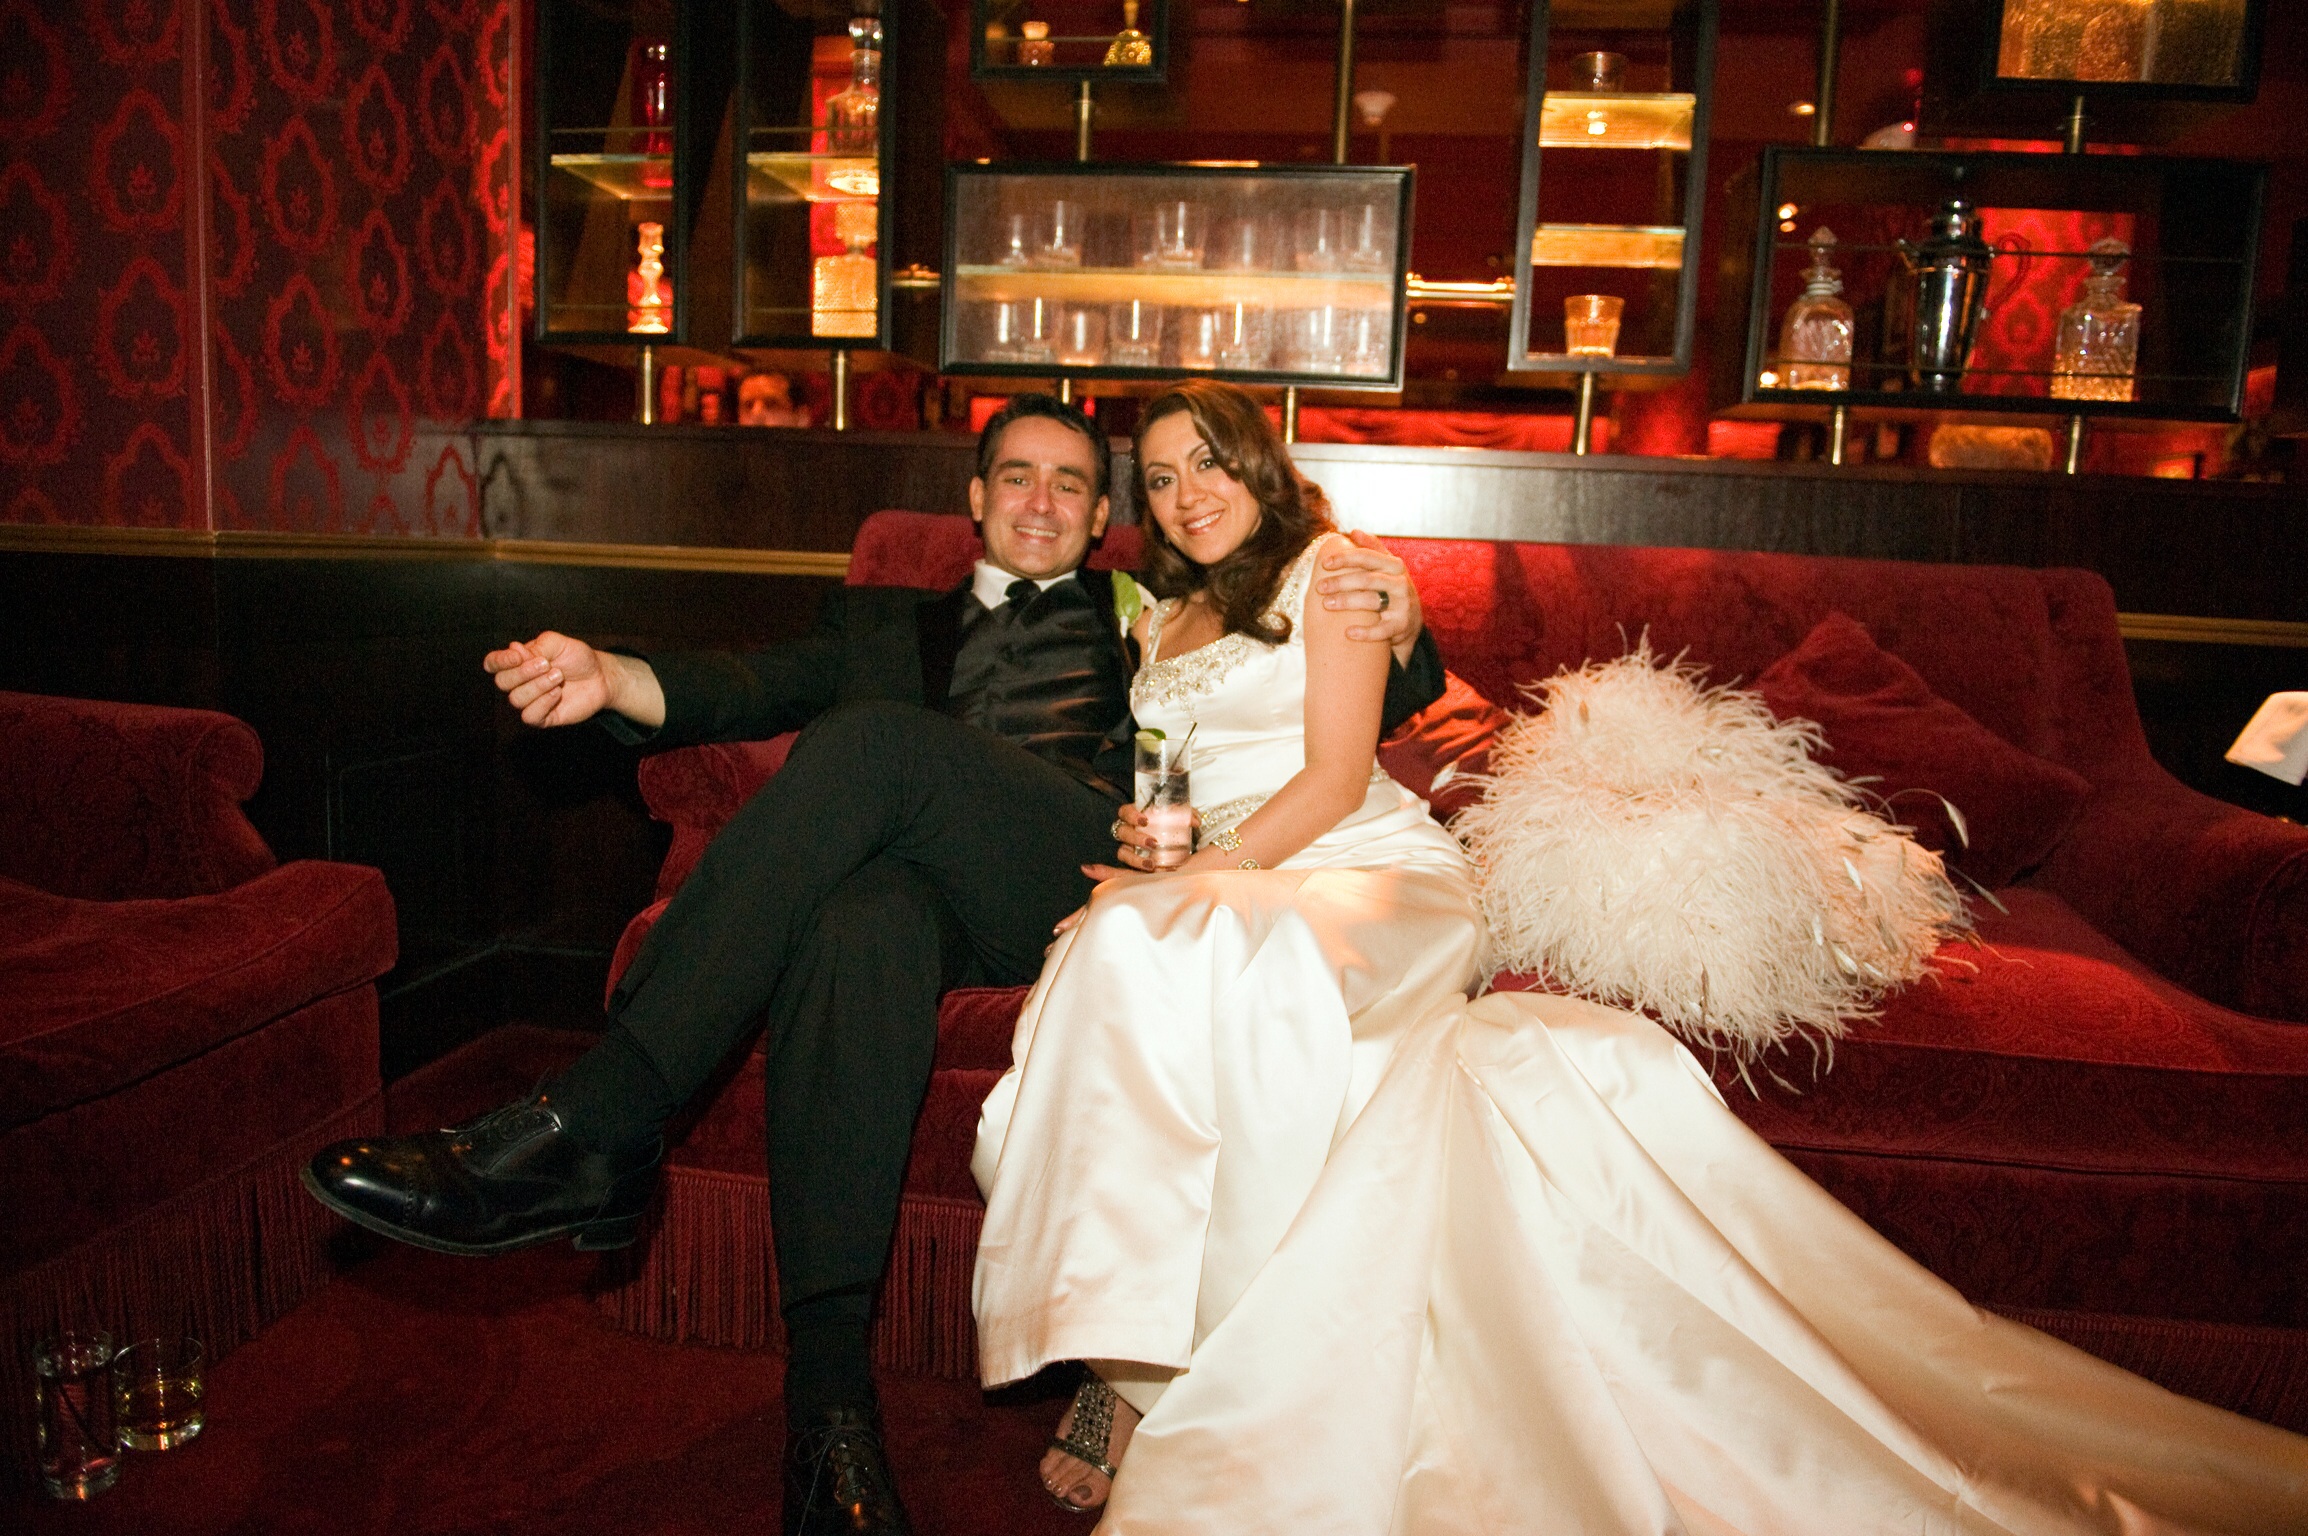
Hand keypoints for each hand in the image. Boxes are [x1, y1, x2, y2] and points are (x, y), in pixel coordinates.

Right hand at [485, 631, 617, 727]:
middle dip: (523, 672)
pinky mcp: (543, 717)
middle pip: (502, 682)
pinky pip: (529, 716)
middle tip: (547, 665)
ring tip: (559, 677)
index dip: (499, 661)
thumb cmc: (577, 658)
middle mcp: (519, 683)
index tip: (518, 656)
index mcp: (517, 662)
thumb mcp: (558, 643)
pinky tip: (557, 693)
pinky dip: (543, 703)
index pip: (493, 663)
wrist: (600, 676)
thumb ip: (536, 646)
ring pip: (516, 699)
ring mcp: (530, 701)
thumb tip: (513, 649)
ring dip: (538, 686)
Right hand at [1086, 801, 1199, 878]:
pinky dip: (1102, 872)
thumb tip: (1194, 820)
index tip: (1145, 820)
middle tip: (1154, 843)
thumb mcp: (1188, 824)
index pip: (1125, 812)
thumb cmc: (1189, 837)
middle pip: (1122, 832)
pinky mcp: (1136, 871)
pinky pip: (1117, 873)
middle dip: (1136, 838)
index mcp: (1141, 820)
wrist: (1200, 858)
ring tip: (1152, 865)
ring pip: (1123, 853)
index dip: (1131, 815)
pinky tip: (1088, 869)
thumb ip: (1188, 817)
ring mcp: (1134, 853)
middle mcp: (1133, 835)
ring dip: (1134, 858)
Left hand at [1316, 530, 1422, 662]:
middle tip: (1319, 587)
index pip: (1367, 557)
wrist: (1411, 620)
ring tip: (1326, 604)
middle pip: (1366, 579)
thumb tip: (1354, 531)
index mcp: (1394, 565)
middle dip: (1340, 582)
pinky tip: (1348, 632)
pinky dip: (1365, 632)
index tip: (1325, 563)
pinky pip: (1382, 630)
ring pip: (1371, 601)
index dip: (1345, 558)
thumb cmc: (1391, 589)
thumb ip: (1372, 548)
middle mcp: (1400, 582)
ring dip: (1346, 602)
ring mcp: (1402, 604)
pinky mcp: (1401, 625)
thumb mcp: (1387, 567)